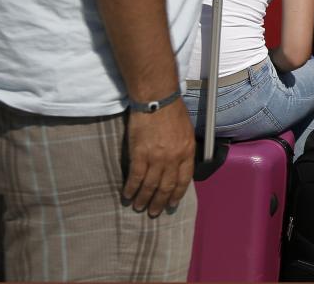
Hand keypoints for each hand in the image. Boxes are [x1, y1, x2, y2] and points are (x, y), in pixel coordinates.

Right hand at [122, 100, 194, 216]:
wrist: (157, 100)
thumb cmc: (172, 112)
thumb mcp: (186, 132)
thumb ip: (183, 150)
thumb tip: (178, 165)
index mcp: (187, 152)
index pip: (184, 180)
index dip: (177, 194)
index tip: (172, 204)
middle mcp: (173, 158)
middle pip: (166, 186)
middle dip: (160, 202)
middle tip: (154, 212)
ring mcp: (156, 158)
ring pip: (150, 185)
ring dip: (144, 199)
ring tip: (139, 207)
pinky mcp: (140, 155)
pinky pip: (135, 177)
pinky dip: (131, 188)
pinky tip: (127, 195)